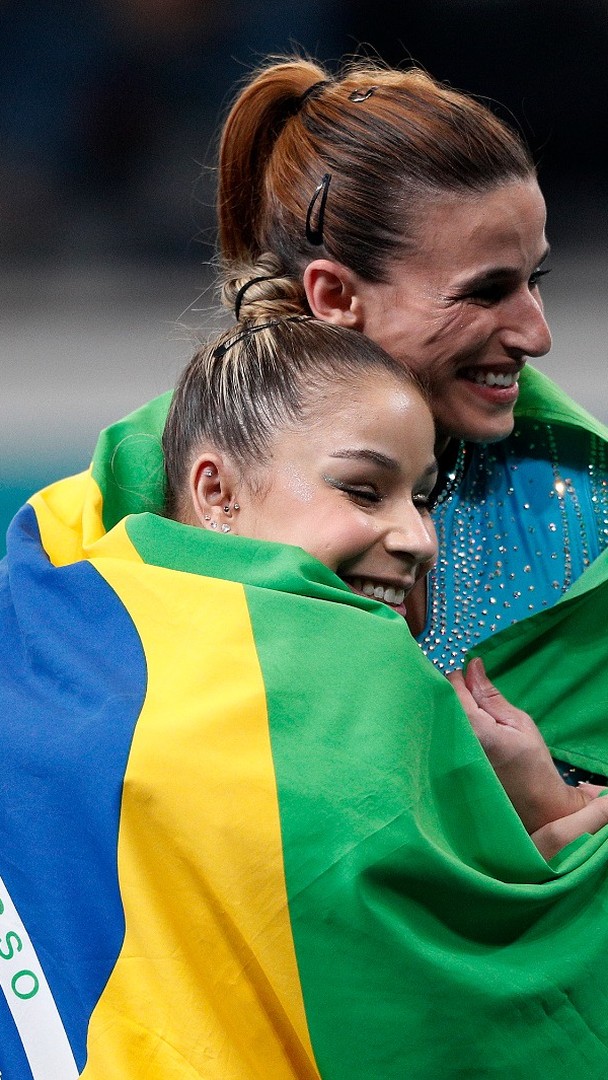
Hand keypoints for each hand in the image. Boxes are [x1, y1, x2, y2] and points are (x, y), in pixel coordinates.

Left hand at [448, 657, 606, 846]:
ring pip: (434, 723)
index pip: (452, 690)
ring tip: (463, 715)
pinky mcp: (444, 770)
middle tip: (467, 696)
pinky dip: (441, 730)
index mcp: (475, 729)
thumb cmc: (532, 763)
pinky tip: (454, 731)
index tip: (470, 679)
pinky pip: (436, 740)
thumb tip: (472, 665)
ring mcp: (446, 760)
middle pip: (437, 706)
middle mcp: (454, 743)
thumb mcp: (518, 722)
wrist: (535, 809)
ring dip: (443, 712)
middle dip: (447, 695)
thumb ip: (490, 695)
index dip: (459, 679)